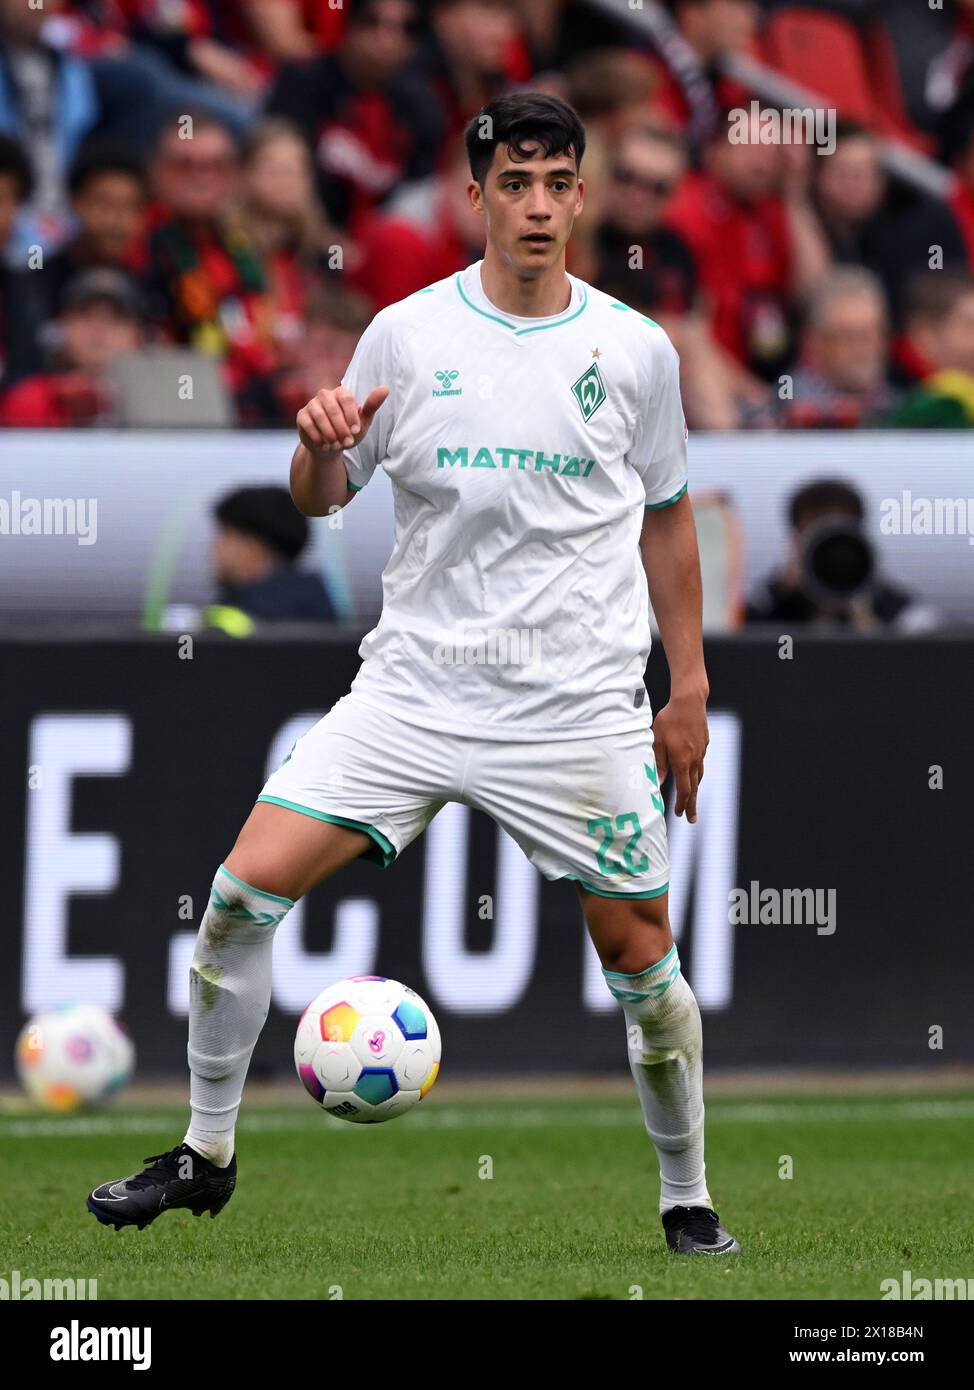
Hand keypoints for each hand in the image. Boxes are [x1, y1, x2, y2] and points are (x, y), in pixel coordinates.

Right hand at [296, 384, 388, 455]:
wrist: (331, 446)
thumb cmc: (348, 431)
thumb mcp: (363, 421)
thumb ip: (372, 405)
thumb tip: (385, 388)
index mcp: (341, 393)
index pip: (346, 399)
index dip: (351, 417)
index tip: (355, 432)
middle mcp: (325, 395)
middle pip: (332, 409)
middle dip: (341, 428)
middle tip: (347, 442)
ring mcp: (312, 404)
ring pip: (319, 416)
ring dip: (329, 433)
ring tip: (336, 445)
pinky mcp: (301, 415)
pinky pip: (307, 424)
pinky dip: (317, 437)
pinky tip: (324, 445)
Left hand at [652, 688, 708, 822]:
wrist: (689, 701)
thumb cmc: (669, 720)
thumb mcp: (658, 741)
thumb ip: (659, 763)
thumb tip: (659, 782)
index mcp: (682, 761)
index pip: (685, 789)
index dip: (683, 804)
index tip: (680, 814)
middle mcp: (694, 759)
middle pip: (694, 787)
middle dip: (692, 804)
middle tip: (692, 819)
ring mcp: (701, 751)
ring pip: (699, 775)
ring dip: (695, 789)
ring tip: (692, 798)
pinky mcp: (704, 743)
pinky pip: (700, 762)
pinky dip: (696, 772)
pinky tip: (692, 771)